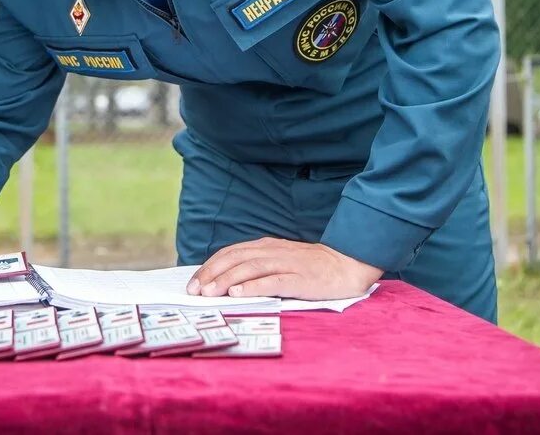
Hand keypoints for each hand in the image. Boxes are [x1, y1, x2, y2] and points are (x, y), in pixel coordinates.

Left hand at [187, 237, 382, 300]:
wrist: (347, 264)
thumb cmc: (310, 268)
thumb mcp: (280, 261)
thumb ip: (257, 267)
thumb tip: (225, 283)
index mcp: (265, 246)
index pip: (230, 253)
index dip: (209, 267)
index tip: (192, 283)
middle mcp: (272, 251)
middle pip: (234, 258)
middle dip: (211, 274)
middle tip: (193, 291)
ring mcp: (286, 264)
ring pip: (249, 268)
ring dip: (226, 280)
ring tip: (209, 293)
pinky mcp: (300, 278)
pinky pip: (273, 281)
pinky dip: (253, 287)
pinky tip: (238, 294)